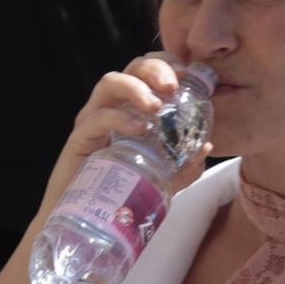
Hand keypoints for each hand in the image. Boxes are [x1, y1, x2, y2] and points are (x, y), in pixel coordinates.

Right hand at [40, 54, 212, 211]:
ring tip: (156, 106)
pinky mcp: (79, 139)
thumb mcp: (162, 177)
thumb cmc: (123, 192)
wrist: (88, 221)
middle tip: (173, 86)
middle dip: (154, 69)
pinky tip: (140, 128)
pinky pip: (97, 118)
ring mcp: (92, 121)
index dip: (166, 63)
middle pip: (131, 68)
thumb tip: (205, 145)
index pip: (147, 71)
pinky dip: (120, 117)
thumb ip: (185, 165)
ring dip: (135, 87)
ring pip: (110, 83)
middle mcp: (111, 107)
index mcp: (131, 107)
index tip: (187, 74)